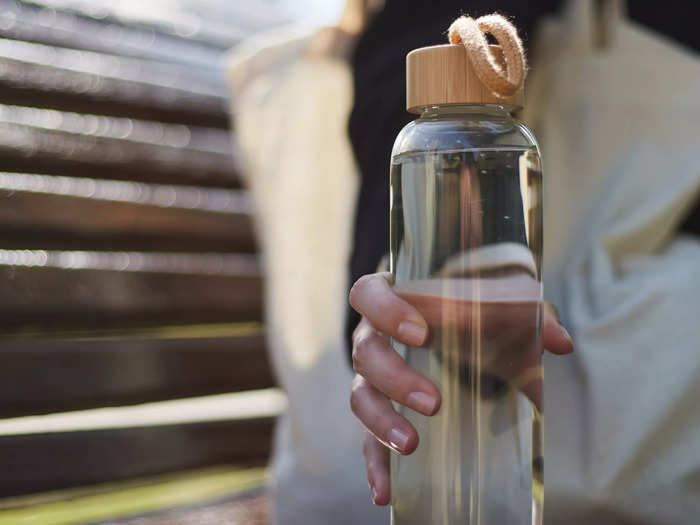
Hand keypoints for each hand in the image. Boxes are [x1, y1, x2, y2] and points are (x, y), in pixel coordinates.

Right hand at [348, 272, 572, 504]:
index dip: (386, 311)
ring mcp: (371, 378)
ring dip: (381, 421)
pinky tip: (385, 492)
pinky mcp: (378, 414)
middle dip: (394, 378)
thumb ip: (532, 317)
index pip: (368, 294)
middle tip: (433, 403)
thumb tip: (560, 343)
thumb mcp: (502, 309)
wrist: (460, 329)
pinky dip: (375, 465)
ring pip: (360, 396)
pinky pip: (366, 440)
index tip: (419, 333)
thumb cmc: (472, 313)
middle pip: (364, 352)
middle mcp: (372, 337)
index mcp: (393, 300)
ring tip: (411, 444)